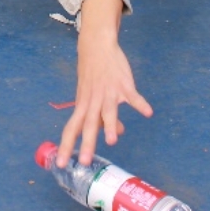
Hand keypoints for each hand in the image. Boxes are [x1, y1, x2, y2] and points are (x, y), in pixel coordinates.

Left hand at [57, 0, 153, 167]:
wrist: (96, 46)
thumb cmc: (93, 76)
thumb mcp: (92, 97)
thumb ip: (102, 118)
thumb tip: (116, 133)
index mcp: (82, 106)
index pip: (71, 129)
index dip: (65, 146)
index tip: (61, 164)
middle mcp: (93, 101)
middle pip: (88, 124)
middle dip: (87, 143)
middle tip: (85, 161)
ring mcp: (108, 92)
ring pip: (108, 111)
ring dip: (110, 125)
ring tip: (113, 141)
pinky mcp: (123, 84)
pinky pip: (132, 95)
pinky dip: (140, 103)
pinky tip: (147, 112)